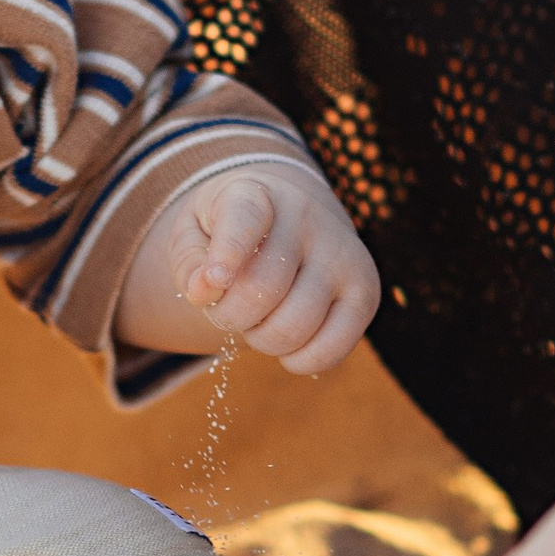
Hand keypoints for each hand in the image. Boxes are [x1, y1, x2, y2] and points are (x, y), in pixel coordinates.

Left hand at [122, 156, 378, 373]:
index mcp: (257, 194)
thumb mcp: (194, 233)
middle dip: (229, 316)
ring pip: (293, 327)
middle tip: (228, 308)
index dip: (228, 252)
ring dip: (261, 339)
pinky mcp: (366, 293)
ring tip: (258, 319)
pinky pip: (330, 350)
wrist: (290, 221)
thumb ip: (189, 261)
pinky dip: (299, 361)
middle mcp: (308, 219)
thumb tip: (202, 291)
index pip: (245, 220)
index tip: (214, 280)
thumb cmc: (229, 233)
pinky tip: (288, 344)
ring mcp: (344, 255)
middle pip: (260, 291)